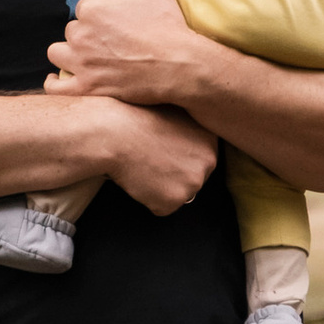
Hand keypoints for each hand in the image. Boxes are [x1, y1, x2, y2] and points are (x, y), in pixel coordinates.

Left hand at [47, 0, 205, 106]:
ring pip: (58, 53)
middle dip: (85, 35)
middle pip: (72, 31)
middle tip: (106, 44)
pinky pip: (57, 87)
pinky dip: (54, 84)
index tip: (113, 25)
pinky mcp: (87, 87)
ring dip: (68, 54)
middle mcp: (80, 34)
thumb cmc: (168, 26)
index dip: (99, 17)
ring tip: (84, 59)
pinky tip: (57, 80)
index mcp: (92, 9)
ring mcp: (81, 62)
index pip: (84, 9)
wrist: (179, 65)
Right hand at [97, 99, 220, 215]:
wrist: (113, 132)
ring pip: (177, 195)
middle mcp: (208, 161)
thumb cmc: (134, 118)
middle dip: (172, 176)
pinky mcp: (175, 200)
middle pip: (192, 180)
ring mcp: (194, 182)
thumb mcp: (173, 115)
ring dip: (159, 187)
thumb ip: (187, 133)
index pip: (199, 160)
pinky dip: (147, 199)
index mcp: (210, 139)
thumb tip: (181, 152)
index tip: (160, 148)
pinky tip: (138, 178)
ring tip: (143, 166)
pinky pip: (161, 208)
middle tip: (151, 159)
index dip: (175, 158)